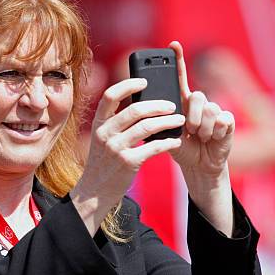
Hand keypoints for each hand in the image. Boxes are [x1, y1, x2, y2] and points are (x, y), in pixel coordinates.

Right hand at [70, 78, 183, 235]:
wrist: (95, 192)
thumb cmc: (103, 163)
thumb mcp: (102, 140)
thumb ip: (115, 124)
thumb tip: (143, 105)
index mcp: (98, 124)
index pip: (110, 96)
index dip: (128, 85)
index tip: (144, 81)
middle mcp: (105, 134)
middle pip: (135, 110)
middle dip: (158, 105)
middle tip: (172, 105)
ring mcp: (116, 148)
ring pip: (147, 127)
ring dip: (167, 122)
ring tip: (180, 121)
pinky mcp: (128, 163)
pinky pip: (153, 147)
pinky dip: (168, 142)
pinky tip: (176, 141)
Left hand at [168, 41, 234, 177]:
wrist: (197, 164)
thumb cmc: (179, 147)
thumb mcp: (165, 133)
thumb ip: (158, 119)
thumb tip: (148, 109)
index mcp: (182, 102)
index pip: (180, 77)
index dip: (178, 60)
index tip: (172, 44)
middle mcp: (200, 103)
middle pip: (197, 95)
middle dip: (191, 116)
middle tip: (190, 130)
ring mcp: (215, 111)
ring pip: (210, 108)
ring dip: (202, 128)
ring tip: (200, 137)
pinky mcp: (227, 121)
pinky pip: (222, 119)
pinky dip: (215, 133)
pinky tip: (212, 139)